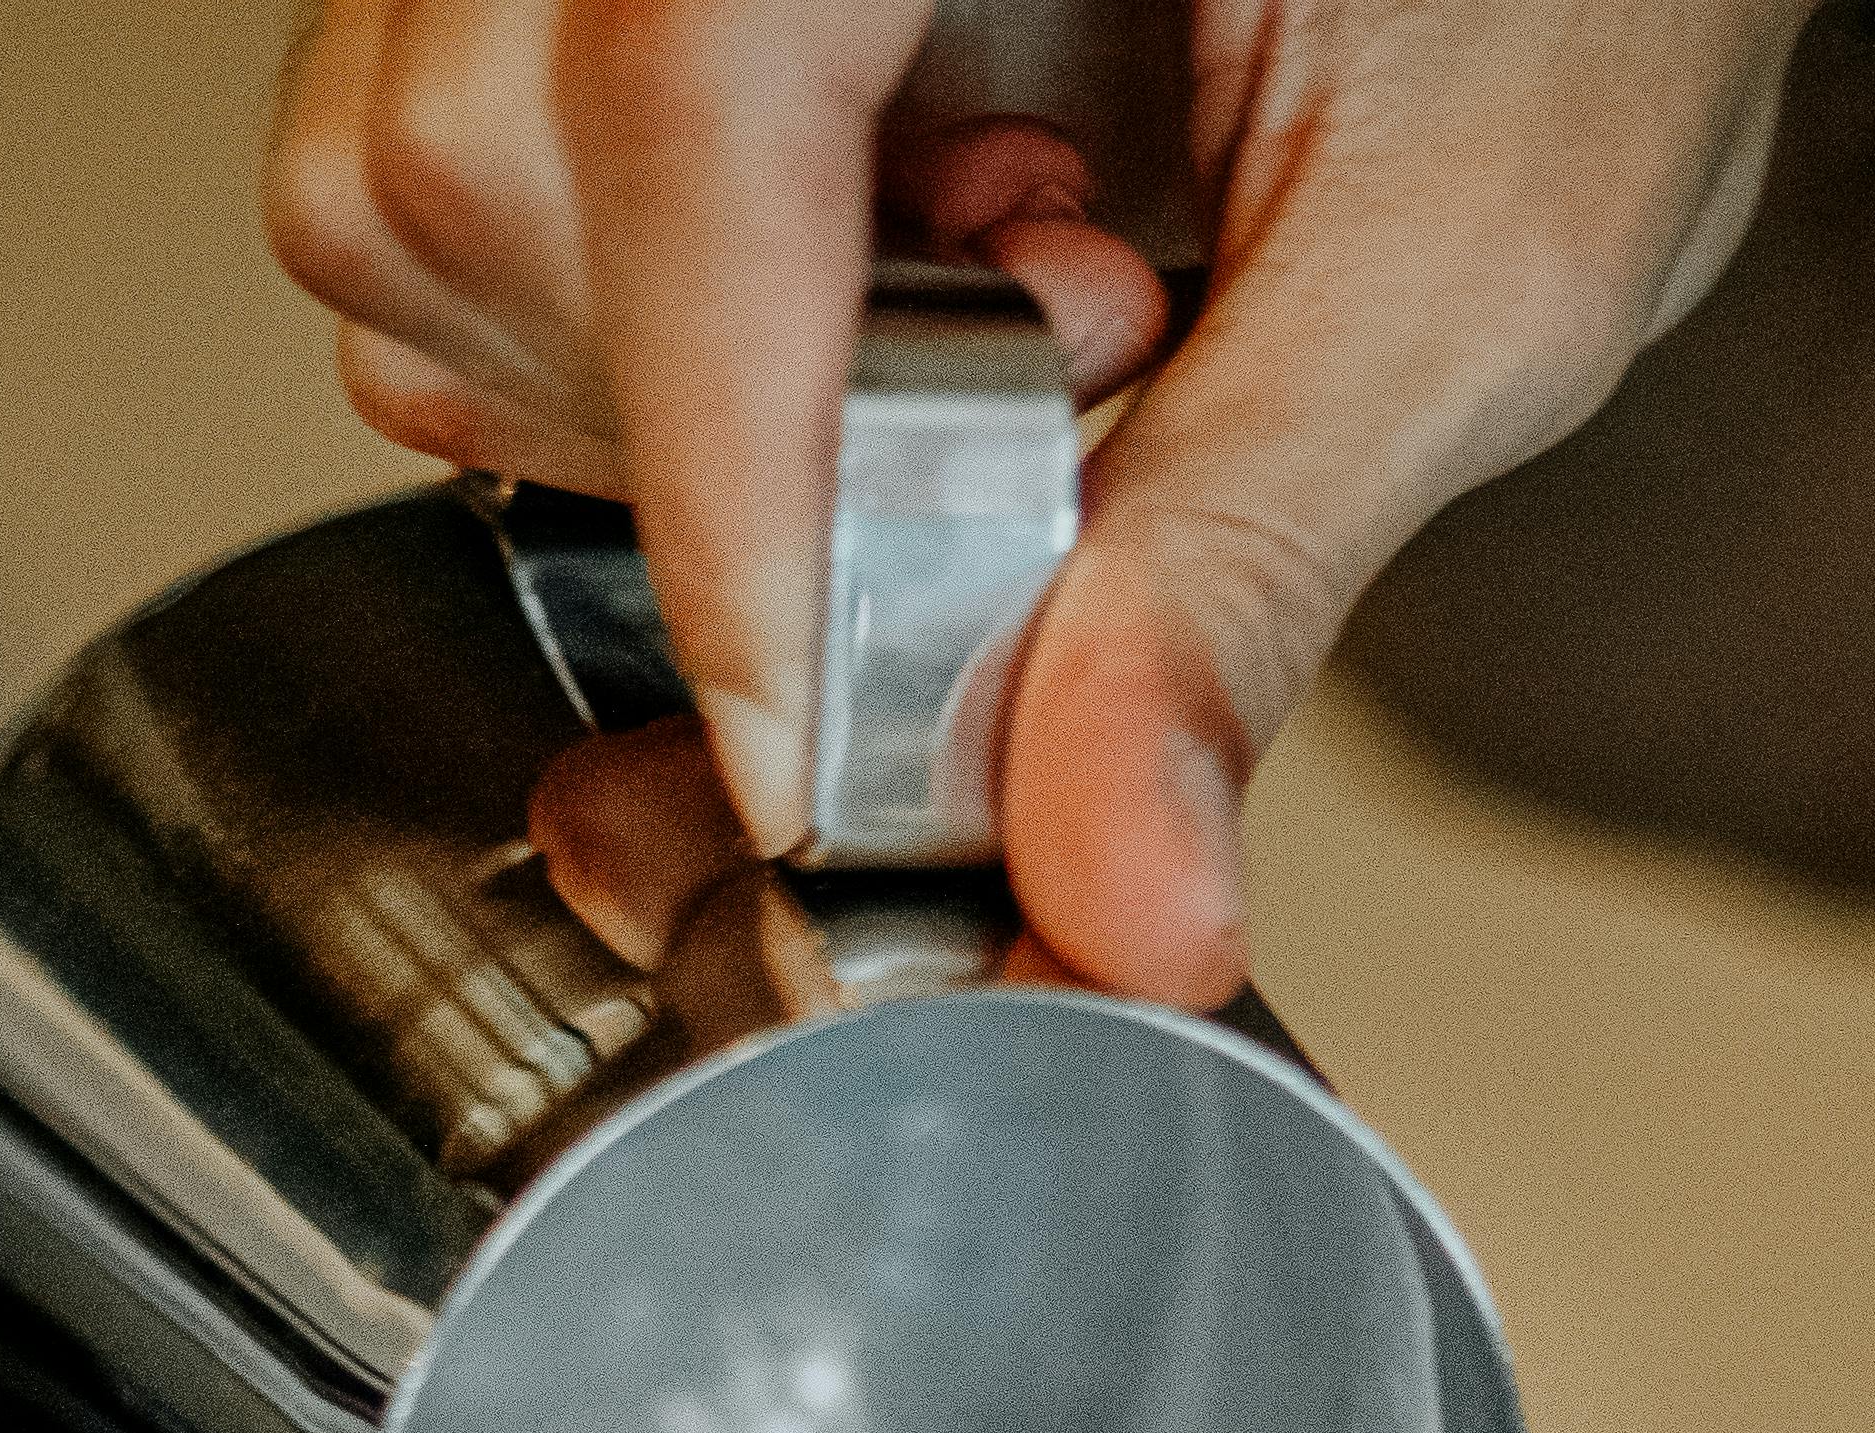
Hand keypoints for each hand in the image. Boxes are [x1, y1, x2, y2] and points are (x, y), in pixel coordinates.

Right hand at [265, 0, 1823, 993]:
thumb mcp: (1464, 264)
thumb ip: (1243, 575)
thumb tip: (1105, 893)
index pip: (682, 98)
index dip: (732, 479)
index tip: (812, 763)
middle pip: (474, 171)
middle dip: (727, 416)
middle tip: (1061, 358)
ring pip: (410, 203)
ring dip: (676, 384)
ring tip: (1009, 281)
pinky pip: (453, 195)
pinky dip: (643, 338)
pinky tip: (898, 259)